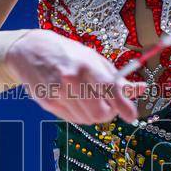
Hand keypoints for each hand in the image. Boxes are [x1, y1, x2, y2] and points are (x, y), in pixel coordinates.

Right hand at [6, 30, 145, 124]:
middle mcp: (71, 80)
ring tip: (88, 98)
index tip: (131, 116)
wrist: (29, 50)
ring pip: (87, 120)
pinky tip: (74, 100)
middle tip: (109, 106)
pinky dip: (79, 114)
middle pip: (99, 113)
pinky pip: (72, 119)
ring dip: (93, 114)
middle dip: (108, 113)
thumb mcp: (94, 59)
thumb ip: (117, 78)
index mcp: (86, 65)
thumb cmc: (67, 53)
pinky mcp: (47, 103)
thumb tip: (141, 89)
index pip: (110, 90)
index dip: (123, 106)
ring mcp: (57, 93)